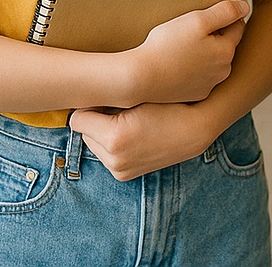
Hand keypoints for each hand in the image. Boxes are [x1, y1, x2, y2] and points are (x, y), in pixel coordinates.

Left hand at [70, 102, 217, 180]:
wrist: (194, 130)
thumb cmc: (168, 104)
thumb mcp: (137, 96)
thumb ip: (108, 99)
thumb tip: (85, 96)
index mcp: (114, 137)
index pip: (77, 119)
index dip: (89, 105)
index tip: (102, 97)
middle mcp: (113, 158)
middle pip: (84, 133)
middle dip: (96, 119)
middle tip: (118, 107)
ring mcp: (119, 170)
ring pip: (94, 144)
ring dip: (103, 132)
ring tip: (128, 120)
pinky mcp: (124, 175)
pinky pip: (106, 155)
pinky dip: (112, 144)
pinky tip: (132, 133)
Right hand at [127, 0, 247, 105]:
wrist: (140, 78)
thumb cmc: (167, 46)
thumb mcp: (198, 20)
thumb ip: (225, 11)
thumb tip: (246, 7)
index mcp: (226, 51)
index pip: (237, 26)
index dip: (226, 16)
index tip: (212, 12)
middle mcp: (222, 71)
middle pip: (225, 45)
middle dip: (216, 35)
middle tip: (194, 28)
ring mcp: (208, 85)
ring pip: (213, 62)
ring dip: (206, 53)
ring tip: (185, 45)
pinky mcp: (193, 95)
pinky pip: (200, 77)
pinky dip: (194, 69)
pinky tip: (179, 62)